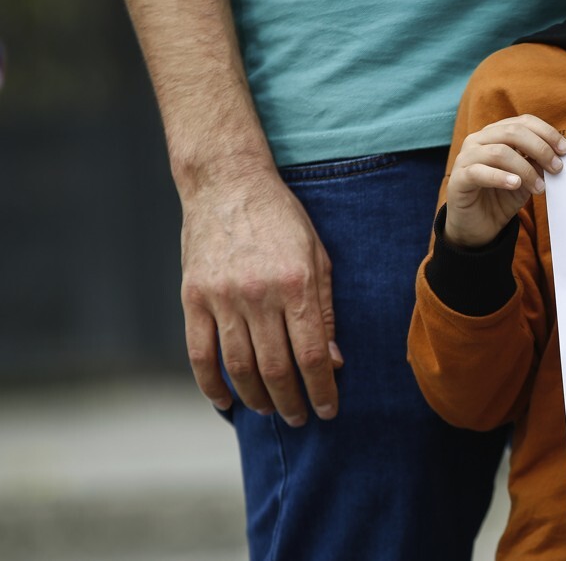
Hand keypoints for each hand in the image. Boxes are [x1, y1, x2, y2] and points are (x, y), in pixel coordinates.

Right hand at [179, 169, 341, 426]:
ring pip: (239, 366)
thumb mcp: (318, 256)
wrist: (228, 183)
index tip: (329, 410)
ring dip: (257, 398)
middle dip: (292, 402)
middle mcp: (259, 295)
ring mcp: (221, 298)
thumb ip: (325, 310)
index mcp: (296, 285)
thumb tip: (334, 361)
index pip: (311, 355)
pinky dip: (211, 384)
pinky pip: (200, 353)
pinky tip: (226, 401)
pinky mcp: (193, 297)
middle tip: (302, 419)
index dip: (322, 390)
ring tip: (272, 411)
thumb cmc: (282, 219)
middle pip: (276, 368)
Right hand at [444, 115, 565, 248]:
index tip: (565, 151)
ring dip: (525, 169)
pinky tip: (515, 184)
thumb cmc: (502, 197)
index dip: (547, 133)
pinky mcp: (458, 179)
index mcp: (495, 134)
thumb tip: (557, 154)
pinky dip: (501, 177)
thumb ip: (537, 163)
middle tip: (556, 168)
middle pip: (512, 132)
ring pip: (499, 152)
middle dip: (540, 148)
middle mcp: (478, 140)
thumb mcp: (526, 178)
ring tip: (539, 187)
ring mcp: (465, 158)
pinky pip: (479, 172)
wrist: (479, 227)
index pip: (523, 122)